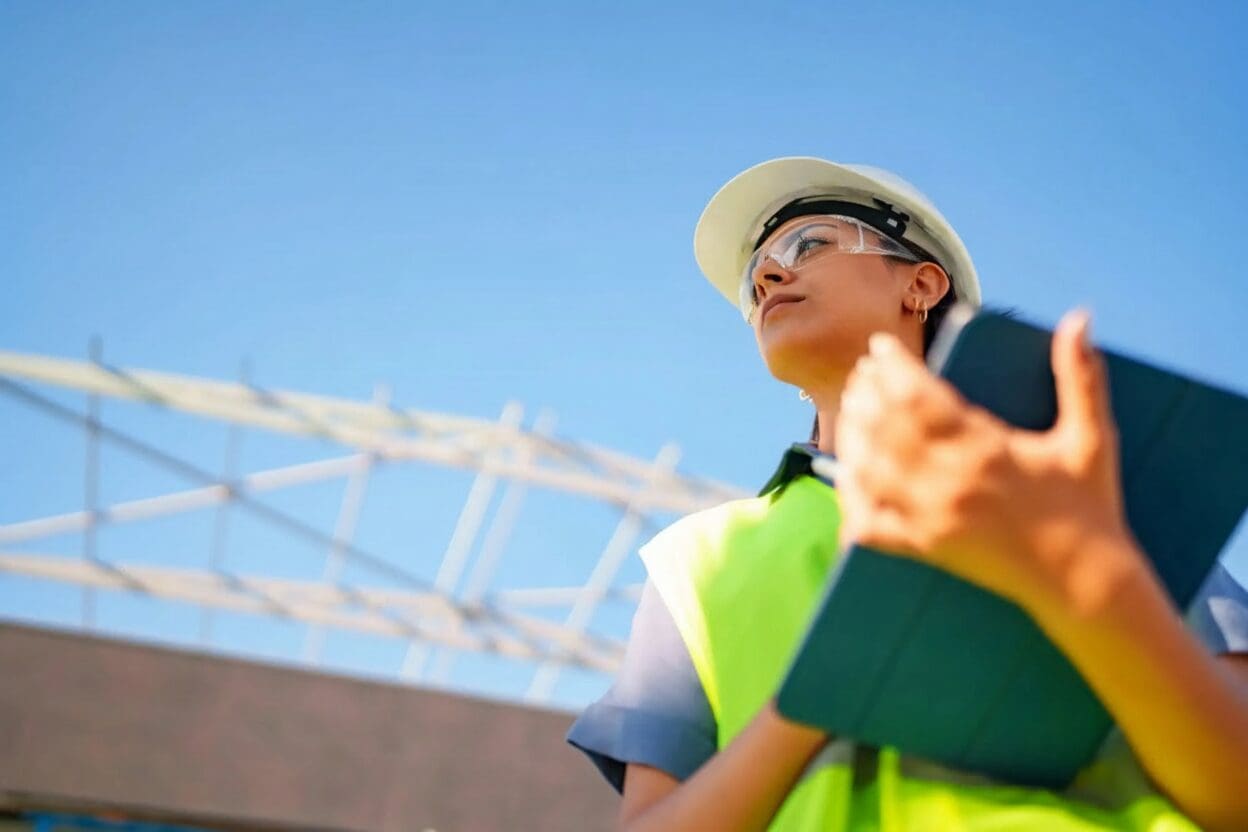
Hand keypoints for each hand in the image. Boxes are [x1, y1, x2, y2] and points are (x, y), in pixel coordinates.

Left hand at [834, 310, 1142, 617]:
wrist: (1084, 580)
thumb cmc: (1088, 505)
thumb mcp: (1092, 437)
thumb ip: (1081, 376)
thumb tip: (1081, 317)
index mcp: (986, 448)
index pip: (919, 395)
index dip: (892, 366)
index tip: (880, 346)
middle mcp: (950, 481)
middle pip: (885, 426)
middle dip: (867, 393)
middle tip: (862, 372)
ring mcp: (932, 517)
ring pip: (869, 470)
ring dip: (853, 437)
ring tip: (850, 411)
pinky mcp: (925, 549)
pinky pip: (870, 524)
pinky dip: (851, 500)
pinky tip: (845, 476)